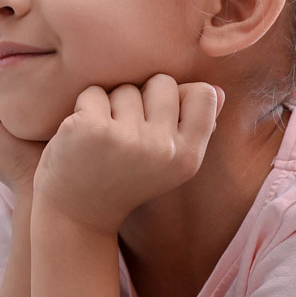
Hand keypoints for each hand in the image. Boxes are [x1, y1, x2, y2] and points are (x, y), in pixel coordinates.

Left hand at [33, 74, 223, 232]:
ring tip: (103, 139)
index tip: (156, 119)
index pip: (202, 94)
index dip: (177, 96)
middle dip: (142, 97)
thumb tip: (218, 91)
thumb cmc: (124, 178)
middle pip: (162, 82)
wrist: (77, 214)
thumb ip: (196, 126)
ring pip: (126, 88)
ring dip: (111, 105)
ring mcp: (128, 139)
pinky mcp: (93, 130)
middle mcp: (162, 149)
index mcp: (188, 157)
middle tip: (125, 132)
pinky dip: (84, 106)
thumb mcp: (168, 161)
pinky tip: (81, 136)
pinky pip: (94, 92)